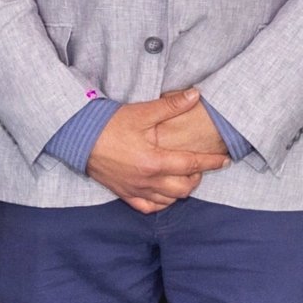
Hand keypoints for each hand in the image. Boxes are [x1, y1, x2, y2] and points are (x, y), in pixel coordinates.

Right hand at [87, 89, 228, 213]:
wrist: (78, 138)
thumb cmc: (108, 124)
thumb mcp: (141, 112)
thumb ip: (171, 106)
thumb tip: (195, 95)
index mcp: (154, 161)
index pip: (192, 164)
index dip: (211, 162)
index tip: (225, 160)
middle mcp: (147, 180)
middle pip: (184, 188)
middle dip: (197, 177)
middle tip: (200, 165)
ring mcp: (135, 189)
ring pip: (169, 200)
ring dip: (182, 190)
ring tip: (184, 176)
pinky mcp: (124, 193)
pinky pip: (149, 207)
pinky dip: (162, 202)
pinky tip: (165, 193)